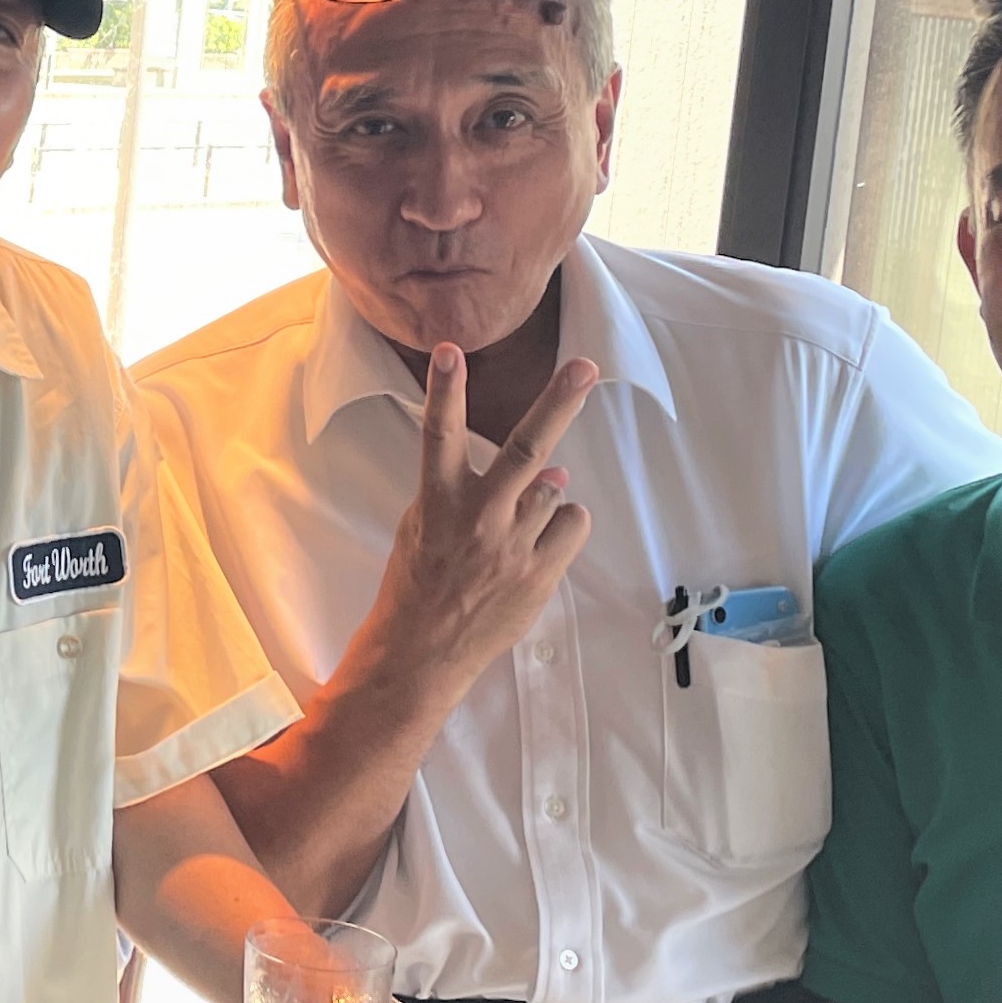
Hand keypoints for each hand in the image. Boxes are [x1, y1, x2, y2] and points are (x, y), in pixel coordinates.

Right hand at [330, 346, 595, 730]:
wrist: (420, 652)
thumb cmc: (417, 582)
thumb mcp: (424, 526)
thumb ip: (473, 492)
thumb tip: (552, 472)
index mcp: (438, 501)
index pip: (439, 435)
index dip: (444, 390)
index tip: (449, 350)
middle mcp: (478, 518)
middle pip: (525, 449)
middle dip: (557, 403)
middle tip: (585, 367)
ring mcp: (512, 547)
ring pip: (553, 492)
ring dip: (542, 499)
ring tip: (514, 528)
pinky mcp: (538, 575)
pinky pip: (570, 526)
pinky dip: (561, 527)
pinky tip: (536, 545)